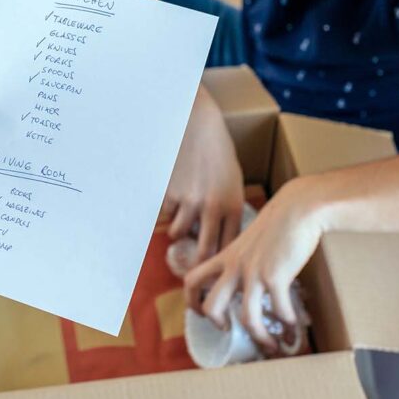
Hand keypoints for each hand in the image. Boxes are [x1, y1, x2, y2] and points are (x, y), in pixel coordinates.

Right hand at [161, 89, 247, 270]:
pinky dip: (167, 207)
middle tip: (191, 270)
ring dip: (177, 228)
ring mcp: (189, 201)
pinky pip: (165, 212)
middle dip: (197, 264)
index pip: (228, 247)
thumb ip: (227, 209)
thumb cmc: (218, 153)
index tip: (215, 272)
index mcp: (233, 205)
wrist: (198, 126)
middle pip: (204, 252)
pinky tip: (174, 190)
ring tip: (181, 213)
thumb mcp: (232, 182)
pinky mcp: (169, 192)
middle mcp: (213, 207)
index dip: (220, 263)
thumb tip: (221, 238)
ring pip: (178, 232)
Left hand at [183, 177, 320, 352]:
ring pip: (246, 319)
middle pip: (211, 305)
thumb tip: (250, 278)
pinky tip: (293, 324)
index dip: (191, 300)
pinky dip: (287, 322)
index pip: (192, 279)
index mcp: (226, 258)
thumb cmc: (278, 224)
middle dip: (218, 324)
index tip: (201, 312)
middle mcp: (235, 268)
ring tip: (271, 344)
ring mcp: (254, 274)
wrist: (298, 209)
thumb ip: (243, 258)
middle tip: (230, 329)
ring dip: (260, 337)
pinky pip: (278, 310)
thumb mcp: (249, 240)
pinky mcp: (276, 277)